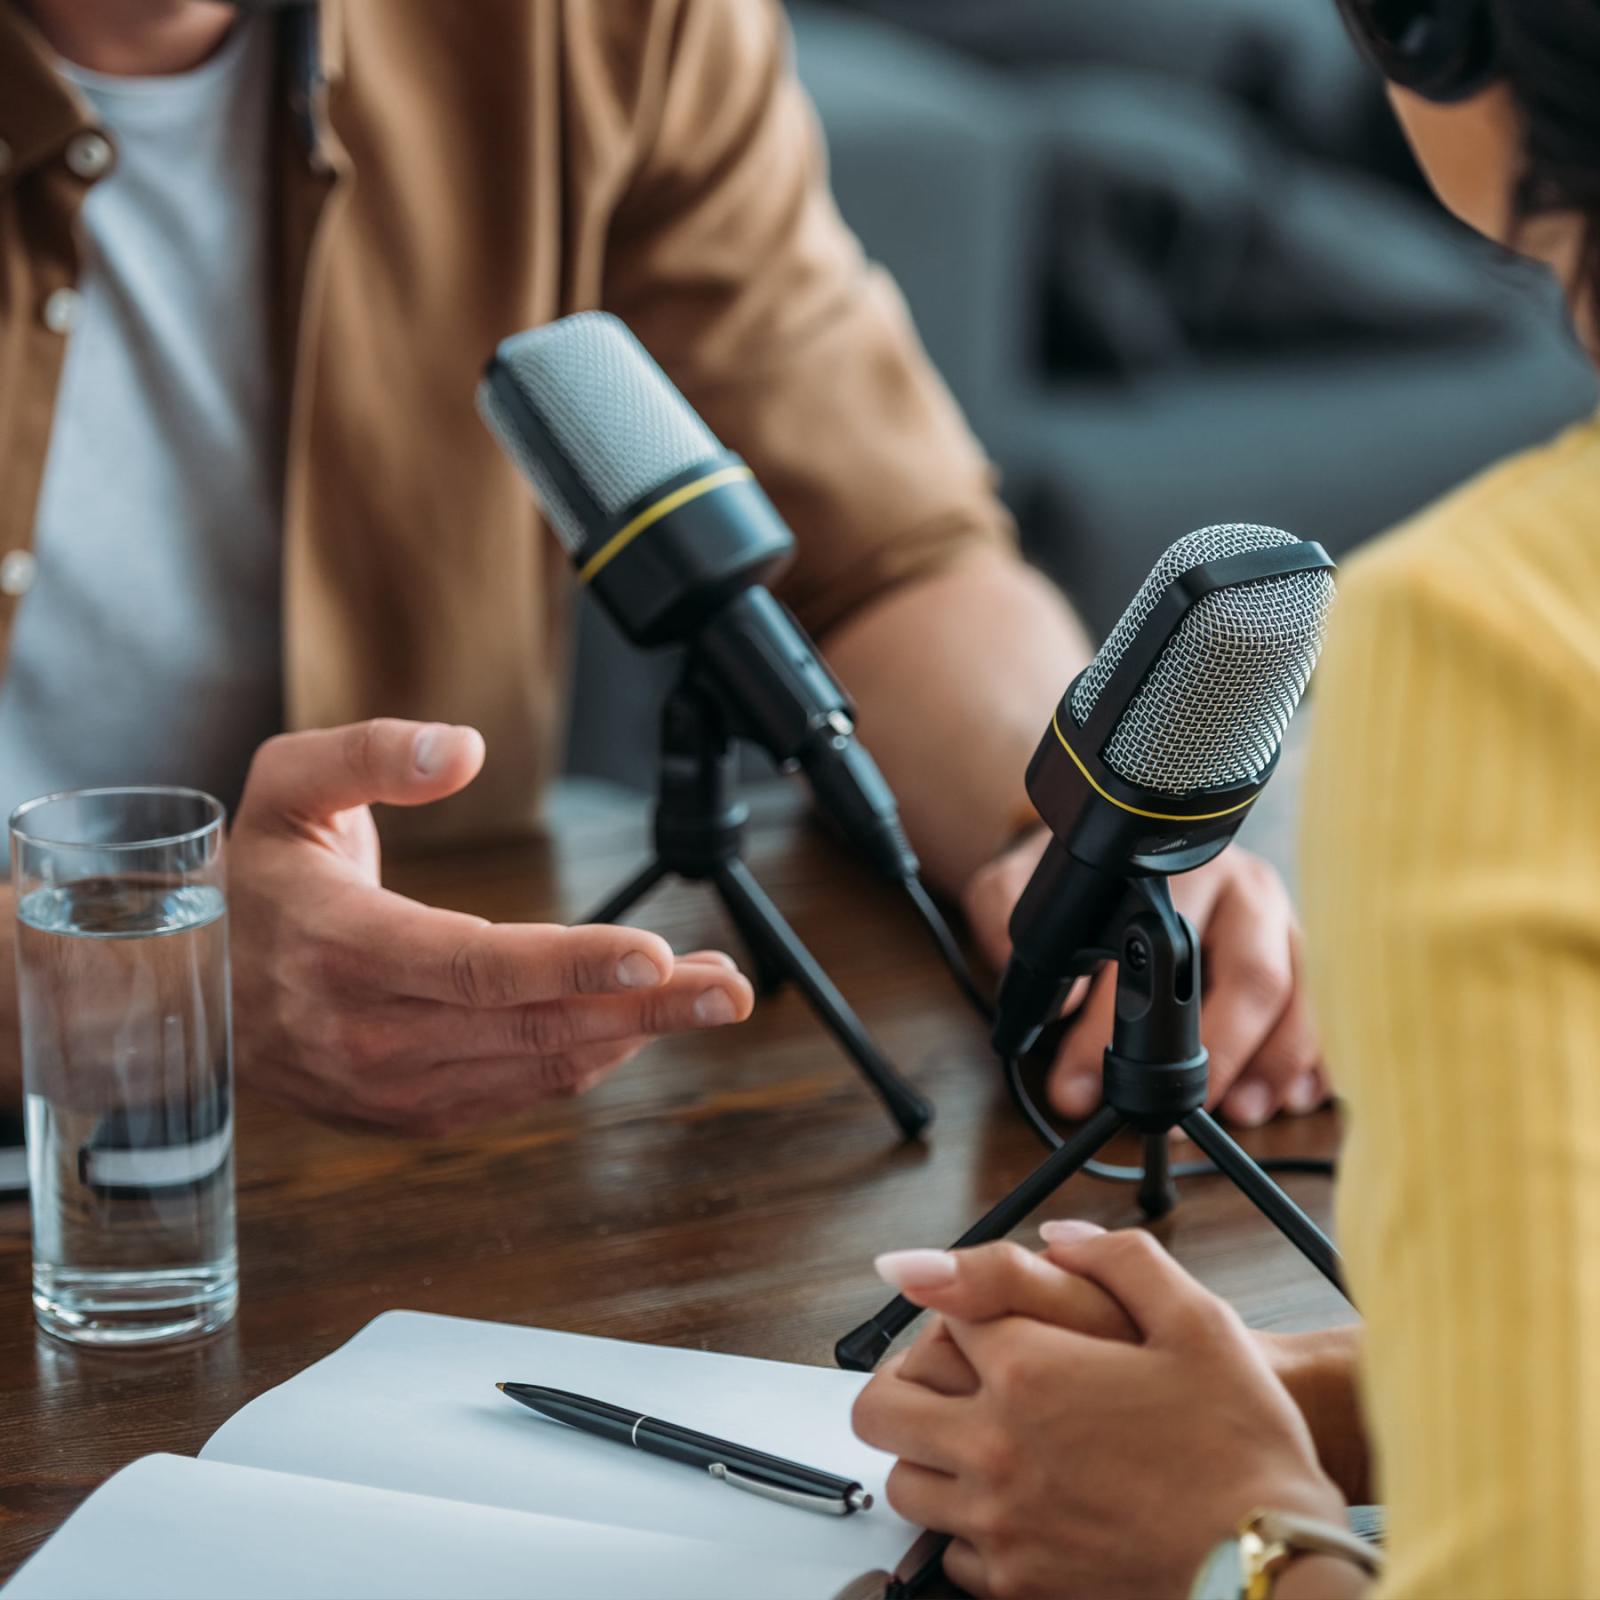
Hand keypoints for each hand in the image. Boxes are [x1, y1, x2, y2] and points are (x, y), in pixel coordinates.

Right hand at [230, 720, 754, 1132]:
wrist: (188, 997)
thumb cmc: (252, 880)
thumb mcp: (283, 785)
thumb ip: (370, 754)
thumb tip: (463, 749)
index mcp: (343, 949)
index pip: (478, 966)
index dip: (575, 964)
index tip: (659, 954)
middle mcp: (369, 1034)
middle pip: (532, 1027)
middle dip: (645, 1009)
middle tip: (732, 989)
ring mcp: (390, 1086)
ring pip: (537, 1068)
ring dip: (634, 1035)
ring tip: (709, 995)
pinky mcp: (409, 1114)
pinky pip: (519, 1092)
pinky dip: (589, 1059)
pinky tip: (637, 1024)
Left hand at [853, 1227, 1344, 1599]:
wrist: (1275, 1564)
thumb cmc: (1244, 1447)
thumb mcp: (1198, 1320)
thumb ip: (1118, 1258)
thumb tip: (1055, 1237)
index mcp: (1029, 1370)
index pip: (941, 1315)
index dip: (966, 1309)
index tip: (990, 1320)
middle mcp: (996, 1447)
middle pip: (882, 1405)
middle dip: (904, 1382)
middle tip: (942, 1382)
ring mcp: (1000, 1524)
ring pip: (903, 1483)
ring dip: (927, 1457)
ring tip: (974, 1445)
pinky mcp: (1019, 1586)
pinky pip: (950, 1553)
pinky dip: (966, 1529)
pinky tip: (1010, 1509)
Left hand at [963, 831, 1324, 1125]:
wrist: (1112, 841)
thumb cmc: (1075, 877)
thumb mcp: (1018, 883)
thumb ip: (1006, 920)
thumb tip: (1038, 989)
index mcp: (1175, 871)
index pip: (1152, 956)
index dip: (1113, 1032)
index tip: (1082, 1086)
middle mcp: (1240, 888)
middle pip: (1250, 977)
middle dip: (1215, 1055)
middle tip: (1173, 1112)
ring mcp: (1279, 919)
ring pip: (1294, 995)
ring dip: (1274, 1063)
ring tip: (1242, 1112)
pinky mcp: (1300, 951)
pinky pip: (1320, 1007)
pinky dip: (1313, 1057)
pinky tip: (1298, 1097)